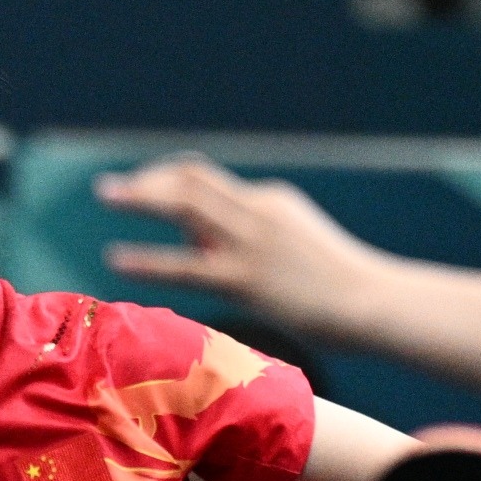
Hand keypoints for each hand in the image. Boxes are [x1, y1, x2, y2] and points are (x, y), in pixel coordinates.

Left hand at [95, 157, 385, 336]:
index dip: (169, 179)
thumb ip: (249, 239)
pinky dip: (146, 260)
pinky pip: (184, 267)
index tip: (143, 187)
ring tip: (106, 195)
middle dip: (148, 178)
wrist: (374, 301)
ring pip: (184, 204)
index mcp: (270, 200)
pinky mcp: (246, 279)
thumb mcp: (294, 247)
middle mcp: (258, 210)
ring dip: (141, 196)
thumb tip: (200, 243)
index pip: (209, 179)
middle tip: (110, 188)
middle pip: (191, 178)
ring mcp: (251, 242)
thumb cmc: (339, 286)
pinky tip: (116, 260)